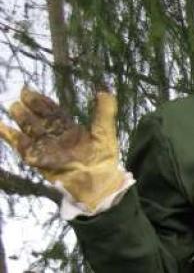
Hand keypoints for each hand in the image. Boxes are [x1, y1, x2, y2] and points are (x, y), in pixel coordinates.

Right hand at [0, 88, 125, 211]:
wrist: (98, 182)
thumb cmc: (103, 159)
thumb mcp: (105, 132)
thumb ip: (104, 112)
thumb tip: (105, 92)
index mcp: (69, 129)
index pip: (52, 112)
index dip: (42, 102)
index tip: (30, 90)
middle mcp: (55, 137)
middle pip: (39, 119)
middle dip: (30, 107)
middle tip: (22, 93)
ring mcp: (46, 148)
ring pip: (30, 130)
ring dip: (21, 119)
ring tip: (14, 107)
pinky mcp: (39, 160)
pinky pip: (23, 148)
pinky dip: (11, 138)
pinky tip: (1, 127)